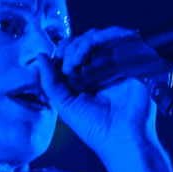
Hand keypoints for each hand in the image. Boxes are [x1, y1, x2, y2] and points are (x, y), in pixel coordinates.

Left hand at [34, 26, 158, 165]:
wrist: (122, 137)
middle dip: (72, 46)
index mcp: (85, 79)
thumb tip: (40, 56)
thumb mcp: (64, 105)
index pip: (73, 52)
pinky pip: (122, 37)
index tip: (59, 59)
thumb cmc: (94, 128)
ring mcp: (117, 64)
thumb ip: (49, 82)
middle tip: (70, 64)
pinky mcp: (133, 60)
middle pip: (85, 41)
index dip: (64, 49)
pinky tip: (96, 44)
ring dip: (85, 41)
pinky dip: (107, 34)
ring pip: (101, 36)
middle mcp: (102, 69)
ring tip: (79, 58)